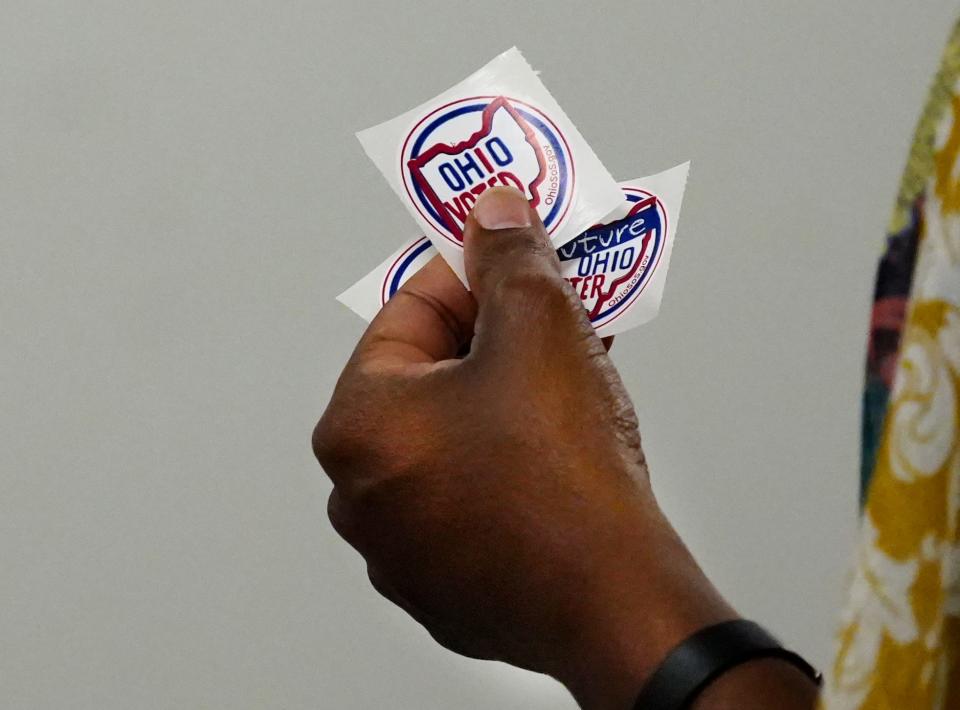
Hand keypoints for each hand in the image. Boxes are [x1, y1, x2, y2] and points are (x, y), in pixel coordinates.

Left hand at [314, 187, 734, 708]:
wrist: (617, 601)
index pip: (408, 313)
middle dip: (497, 339)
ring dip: (508, 400)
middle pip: (432, 379)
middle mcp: (364, 492)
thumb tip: (495, 213)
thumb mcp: (538, 329)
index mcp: (359, 426)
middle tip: (553, 318)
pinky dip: (511, 463)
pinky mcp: (449, 584)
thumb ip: (509, 257)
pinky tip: (562, 451)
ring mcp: (404, 547)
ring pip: (456, 441)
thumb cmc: (565, 477)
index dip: (470, 274)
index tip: (511, 259)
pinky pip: (474, 497)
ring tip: (570, 380)